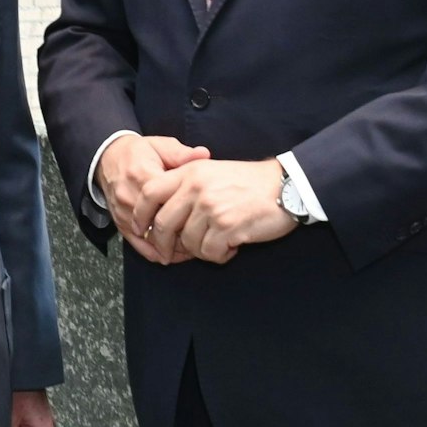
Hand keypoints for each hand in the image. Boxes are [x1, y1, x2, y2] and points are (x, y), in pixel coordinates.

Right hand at [96, 134, 208, 264]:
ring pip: (150, 237)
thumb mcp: (161, 146)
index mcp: (142, 175)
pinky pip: (139, 244)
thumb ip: (182, 153)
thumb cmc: (139, 152)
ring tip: (191, 248)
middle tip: (203, 236)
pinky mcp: (120, 223)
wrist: (109, 158)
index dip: (188, 211)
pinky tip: (172, 254)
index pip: (167, 200)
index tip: (204, 216)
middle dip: (182, 232)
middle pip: (159, 222)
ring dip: (171, 246)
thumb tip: (204, 154)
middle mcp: (130, 196)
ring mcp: (124, 212)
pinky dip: (156, 252)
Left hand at [140, 158, 296, 264]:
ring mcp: (211, 207)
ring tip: (219, 242)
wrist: (285, 186)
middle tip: (169, 255)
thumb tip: (160, 215)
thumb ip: (186, 185)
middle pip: (163, 224)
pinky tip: (233, 245)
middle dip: (163, 244)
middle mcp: (196, 188)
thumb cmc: (249, 183)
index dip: (140, 214)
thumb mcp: (212, 171)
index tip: (141, 229)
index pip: (150, 193)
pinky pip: (209, 252)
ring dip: (201, 250)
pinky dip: (220, 255)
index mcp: (189, 172)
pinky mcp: (227, 226)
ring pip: (188, 243)